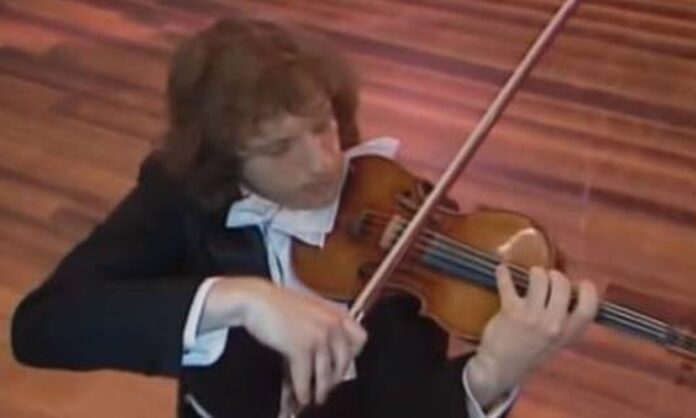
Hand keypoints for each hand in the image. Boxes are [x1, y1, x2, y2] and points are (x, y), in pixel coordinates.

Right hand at [238, 280, 366, 406]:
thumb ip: (323, 327)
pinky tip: (301, 396)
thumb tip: (325, 353)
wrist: (257, 299)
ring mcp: (318, 336)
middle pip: (344, 360)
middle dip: (336, 377)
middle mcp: (333, 324)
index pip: (360, 338)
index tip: (344, 364)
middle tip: (328, 386)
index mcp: (337, 313)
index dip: (353, 355)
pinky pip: (305, 376)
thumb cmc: (278, 303)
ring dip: (321, 390)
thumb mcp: (310, 310)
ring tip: (317, 398)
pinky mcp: (301, 347)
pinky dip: (303, 390)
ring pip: (326, 373)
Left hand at [467, 265, 598, 406]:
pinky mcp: (510, 310)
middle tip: (548, 278)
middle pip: (562, 284)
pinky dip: (503, 274)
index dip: (588, 291)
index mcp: (567, 333)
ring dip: (534, 273)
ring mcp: (532, 317)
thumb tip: (572, 291)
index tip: (580, 284)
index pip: (588, 308)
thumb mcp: (557, 343)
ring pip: (539, 278)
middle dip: (555, 276)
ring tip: (530, 277)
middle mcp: (553, 324)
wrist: (501, 369)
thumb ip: (567, 322)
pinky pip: (507, 283)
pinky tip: (502, 270)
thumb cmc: (530, 353)